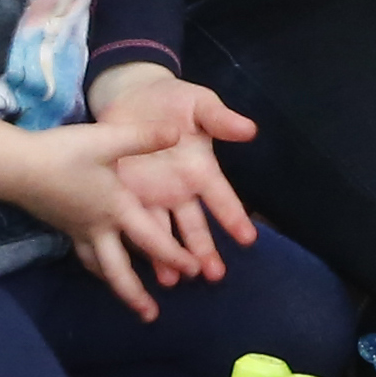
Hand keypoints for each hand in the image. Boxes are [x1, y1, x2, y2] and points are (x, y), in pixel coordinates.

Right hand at [0, 117, 206, 321]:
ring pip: (99, 266)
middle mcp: (98, 227)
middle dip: (135, 294)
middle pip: (119, 270)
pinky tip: (98, 263)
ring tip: (128, 298)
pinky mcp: (62, 225)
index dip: (175, 256)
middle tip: (151, 315)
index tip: (194, 272)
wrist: (15, 166)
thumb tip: (177, 133)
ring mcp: (77, 229)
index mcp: (116, 209)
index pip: (152, 240)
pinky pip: (84, 254)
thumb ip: (143, 138)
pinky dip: (96, 265)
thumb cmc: (63, 154)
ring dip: (115, 284)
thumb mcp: (107, 140)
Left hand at [87, 65, 262, 285]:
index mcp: (201, 170)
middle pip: (195, 227)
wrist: (131, 96)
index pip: (221, 198)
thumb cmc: (173, 100)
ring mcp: (153, 197)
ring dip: (171, 258)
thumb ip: (221, 119)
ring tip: (176, 280)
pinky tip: (137, 266)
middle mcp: (180, 191)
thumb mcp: (200, 105)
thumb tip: (250, 130)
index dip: (234, 217)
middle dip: (205, 251)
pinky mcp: (125, 198)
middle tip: (214, 275)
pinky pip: (132, 226)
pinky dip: (137, 247)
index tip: (248, 238)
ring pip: (165, 234)